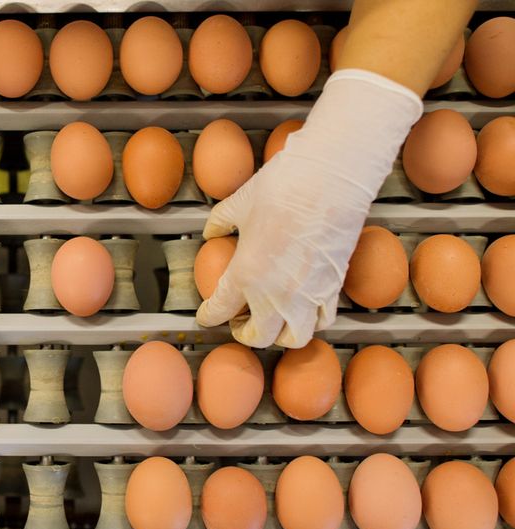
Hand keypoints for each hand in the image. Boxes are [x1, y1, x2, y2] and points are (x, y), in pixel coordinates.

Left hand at [195, 69, 422, 347]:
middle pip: (258, 337)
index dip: (208, 317)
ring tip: (272, 321)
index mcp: (246, 275)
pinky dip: (310, 321)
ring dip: (280, 336)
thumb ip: (221, 223)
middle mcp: (276, 295)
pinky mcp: (334, 287)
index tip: (206, 316)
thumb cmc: (282, 187)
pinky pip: (323, 320)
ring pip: (294, 338)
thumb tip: (212, 232)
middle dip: (245, 334)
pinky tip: (302, 309)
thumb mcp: (239, 203)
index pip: (220, 311)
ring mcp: (308, 295)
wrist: (331, 177)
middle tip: (240, 321)